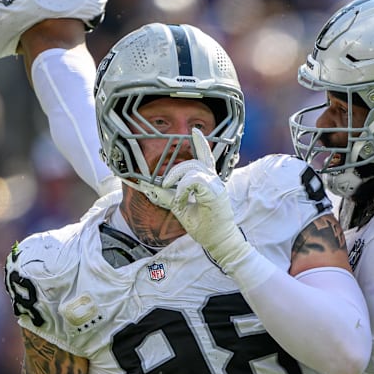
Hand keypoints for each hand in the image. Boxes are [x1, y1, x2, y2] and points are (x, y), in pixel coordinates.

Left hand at [162, 129, 250, 268]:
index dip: (201, 144)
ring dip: (178, 180)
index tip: (194, 132)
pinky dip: (183, 189)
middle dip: (174, 170)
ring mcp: (216, 185)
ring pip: (192, 168)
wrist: (218, 241)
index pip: (206, 158)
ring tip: (175, 196)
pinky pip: (193, 180)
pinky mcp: (215, 192)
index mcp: (209, 182)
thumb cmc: (206, 227)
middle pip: (193, 162)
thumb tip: (155, 189)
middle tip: (164, 184)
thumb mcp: (182, 209)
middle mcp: (214, 180)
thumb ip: (171, 197)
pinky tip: (183, 200)